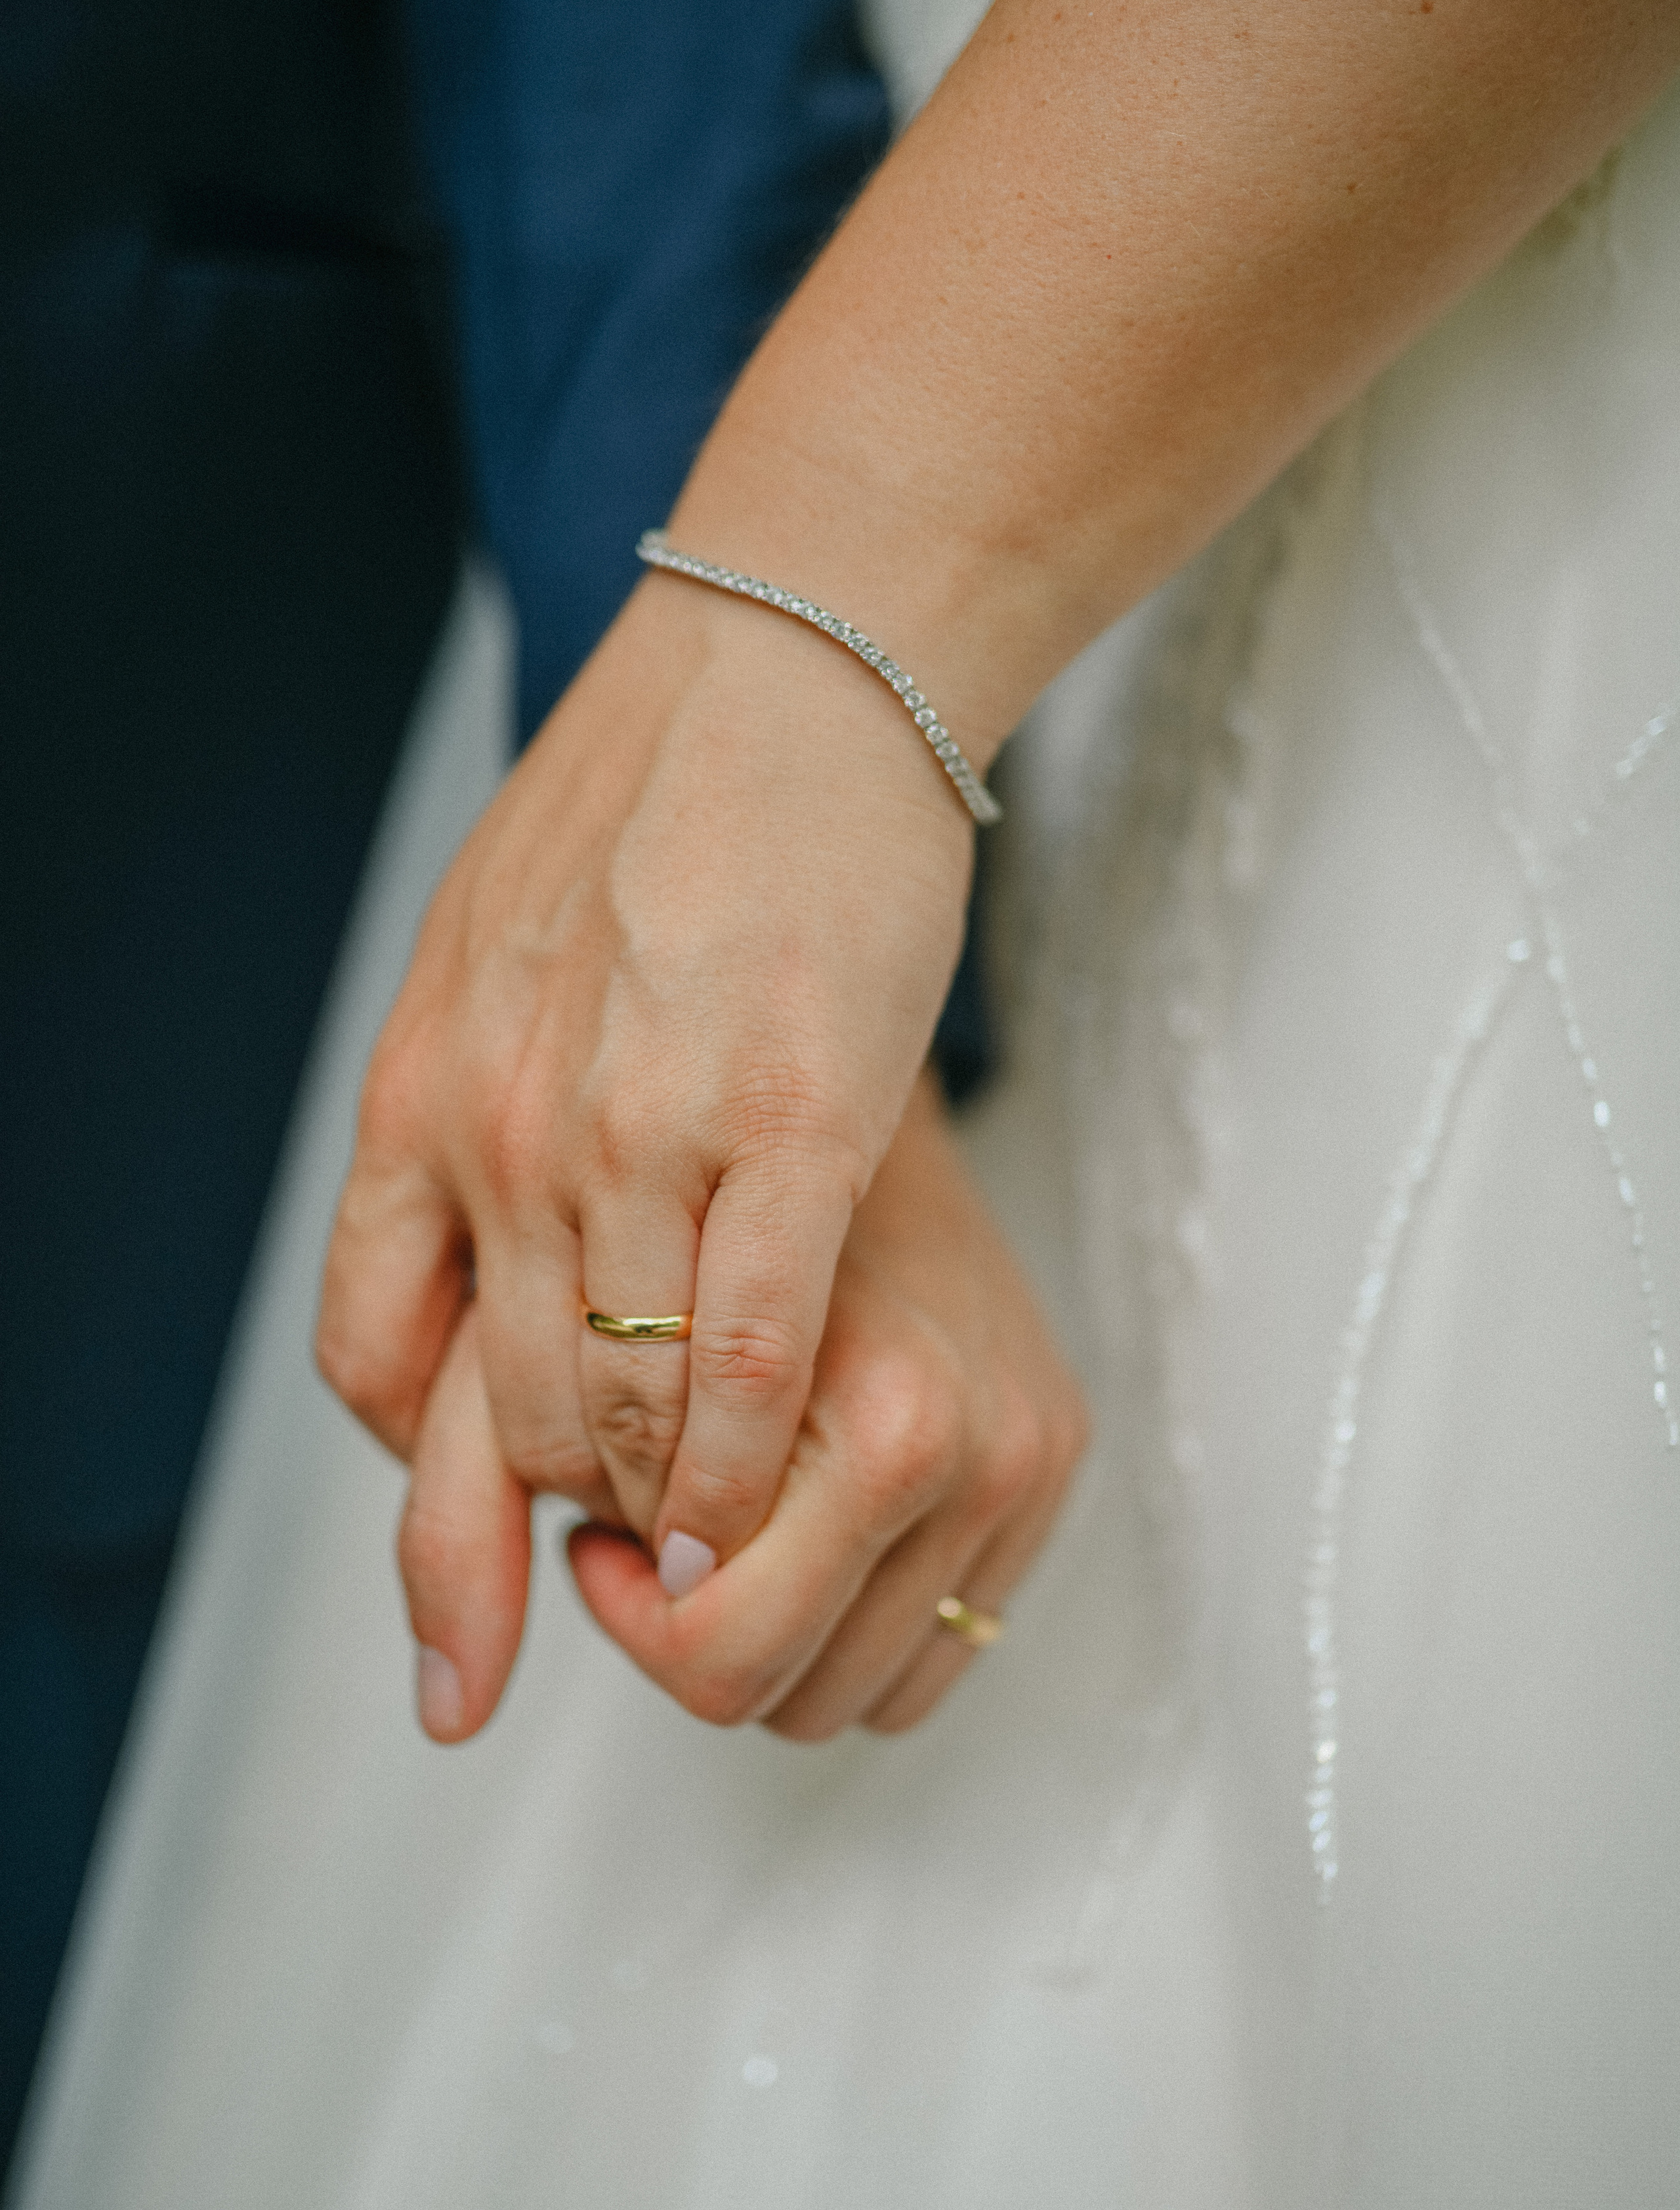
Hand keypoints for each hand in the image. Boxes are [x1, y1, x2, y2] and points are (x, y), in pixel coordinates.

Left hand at [318, 572, 980, 1579]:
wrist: (788, 666)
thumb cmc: (655, 806)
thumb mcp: (484, 952)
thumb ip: (468, 1100)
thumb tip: (481, 1221)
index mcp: (422, 1092)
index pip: (375, 1354)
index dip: (433, 1464)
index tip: (508, 1499)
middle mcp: (503, 1130)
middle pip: (505, 1413)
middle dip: (571, 1512)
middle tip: (640, 1543)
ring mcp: (638, 1134)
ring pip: (621, 1408)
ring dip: (663, 1506)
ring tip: (715, 1536)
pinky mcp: (787, 1125)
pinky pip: (747, 1360)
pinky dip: (744, 1463)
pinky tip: (763, 1506)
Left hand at [394, 1073, 1086, 1742]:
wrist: (834, 1064)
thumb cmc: (669, 1195)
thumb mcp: (545, 1343)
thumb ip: (475, 1512)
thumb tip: (444, 1711)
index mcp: (882, 1422)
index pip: (714, 1650)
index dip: (624, 1600)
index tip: (600, 1513)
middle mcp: (977, 1452)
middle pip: (785, 1693)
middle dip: (685, 1626)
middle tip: (641, 1525)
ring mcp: (1028, 1467)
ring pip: (855, 1702)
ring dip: (761, 1633)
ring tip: (713, 1511)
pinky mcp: (1055, 1469)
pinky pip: (930, 1660)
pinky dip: (840, 1627)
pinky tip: (786, 1515)